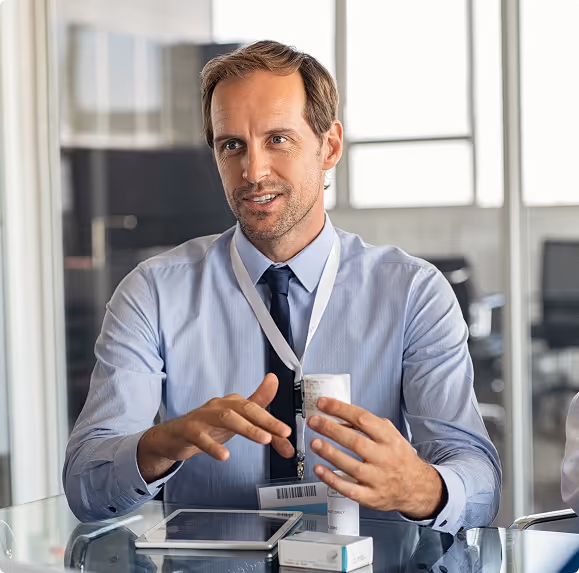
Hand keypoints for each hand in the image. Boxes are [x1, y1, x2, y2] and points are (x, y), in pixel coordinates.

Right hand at [138, 374, 293, 481]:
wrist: (174, 436)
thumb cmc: (208, 426)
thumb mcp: (236, 422)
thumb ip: (260, 416)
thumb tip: (283, 410)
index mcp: (233, 402)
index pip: (257, 409)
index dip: (274, 421)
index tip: (288, 433)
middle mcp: (220, 405)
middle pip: (245, 408)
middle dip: (266, 421)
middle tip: (283, 434)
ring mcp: (204, 416)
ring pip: (227, 417)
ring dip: (247, 428)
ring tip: (264, 440)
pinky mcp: (189, 429)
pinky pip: (201, 436)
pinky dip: (213, 445)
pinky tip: (224, 455)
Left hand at [308, 398, 444, 519]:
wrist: (417, 487)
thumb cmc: (399, 457)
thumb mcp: (390, 434)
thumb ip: (367, 425)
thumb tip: (339, 418)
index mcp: (388, 438)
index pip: (362, 419)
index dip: (340, 409)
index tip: (323, 404)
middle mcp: (384, 457)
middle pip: (355, 441)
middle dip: (330, 429)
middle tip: (314, 422)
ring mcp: (377, 478)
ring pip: (351, 465)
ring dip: (329, 453)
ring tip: (314, 443)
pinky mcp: (371, 496)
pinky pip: (349, 489)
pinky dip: (332, 479)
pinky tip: (319, 469)